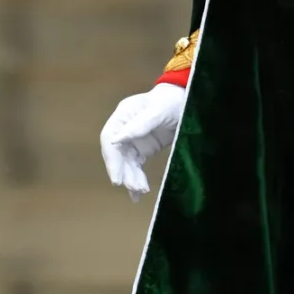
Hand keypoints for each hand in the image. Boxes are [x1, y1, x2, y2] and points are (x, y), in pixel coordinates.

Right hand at [100, 81, 185, 200]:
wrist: (184, 101)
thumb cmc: (170, 101)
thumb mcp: (158, 110)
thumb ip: (140, 124)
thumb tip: (118, 139)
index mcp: (122, 115)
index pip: (109, 139)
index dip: (112, 160)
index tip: (117, 178)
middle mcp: (124, 129)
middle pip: (117, 155)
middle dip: (124, 172)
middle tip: (134, 187)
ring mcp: (133, 141)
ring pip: (127, 164)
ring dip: (132, 178)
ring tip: (140, 191)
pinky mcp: (143, 149)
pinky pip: (136, 167)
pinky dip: (137, 179)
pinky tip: (139, 192)